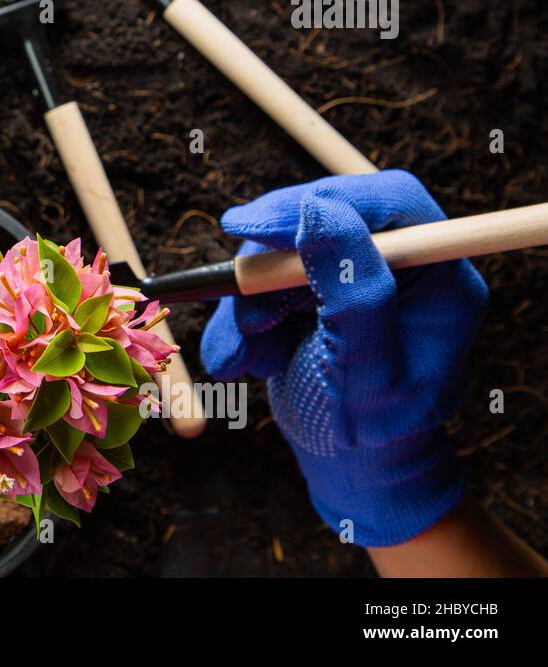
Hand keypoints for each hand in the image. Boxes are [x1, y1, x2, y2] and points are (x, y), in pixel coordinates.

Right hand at [200, 171, 487, 546]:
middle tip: (233, 292)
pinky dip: (242, 320)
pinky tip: (243, 360)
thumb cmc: (373, 436)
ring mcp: (354, 277)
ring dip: (248, 303)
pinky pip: (264, 282)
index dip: (321, 202)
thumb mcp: (366, 374)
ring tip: (244, 357)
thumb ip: (353, 294)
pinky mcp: (316, 292)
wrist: (350, 471)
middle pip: (325, 218)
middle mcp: (401, 268)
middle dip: (270, 263)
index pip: (390, 205)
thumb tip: (318, 212)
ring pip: (284, 252)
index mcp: (440, 280)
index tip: (252, 225)